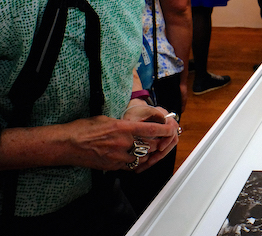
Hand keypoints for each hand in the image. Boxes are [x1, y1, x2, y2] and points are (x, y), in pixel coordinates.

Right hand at [60, 115, 178, 172]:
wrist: (66, 145)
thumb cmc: (83, 128)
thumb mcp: (106, 119)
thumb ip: (122, 123)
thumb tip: (132, 125)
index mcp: (123, 128)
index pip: (150, 128)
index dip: (164, 129)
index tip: (171, 128)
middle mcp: (123, 143)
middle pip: (150, 145)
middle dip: (157, 142)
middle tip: (158, 139)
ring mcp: (118, 157)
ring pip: (142, 157)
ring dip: (146, 153)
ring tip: (146, 148)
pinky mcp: (112, 166)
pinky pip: (130, 166)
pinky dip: (135, 162)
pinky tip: (133, 158)